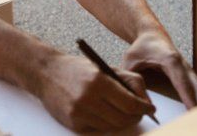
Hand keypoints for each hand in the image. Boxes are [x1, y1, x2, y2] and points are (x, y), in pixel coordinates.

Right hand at [38, 53, 156, 132]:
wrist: (46, 72)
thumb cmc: (77, 68)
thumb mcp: (102, 67)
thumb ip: (126, 80)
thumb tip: (145, 102)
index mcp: (98, 81)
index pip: (130, 104)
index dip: (144, 108)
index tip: (150, 108)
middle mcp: (88, 98)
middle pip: (124, 119)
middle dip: (135, 117)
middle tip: (138, 112)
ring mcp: (80, 112)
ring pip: (112, 127)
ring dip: (121, 121)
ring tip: (120, 111)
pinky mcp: (73, 123)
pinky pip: (98, 129)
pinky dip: (104, 123)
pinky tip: (101, 112)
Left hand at [123, 31, 196, 108]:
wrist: (151, 34)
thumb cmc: (140, 47)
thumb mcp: (129, 61)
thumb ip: (132, 80)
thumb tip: (141, 103)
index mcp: (170, 60)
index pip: (183, 82)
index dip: (190, 98)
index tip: (194, 112)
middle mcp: (183, 65)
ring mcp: (189, 69)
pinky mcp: (190, 73)